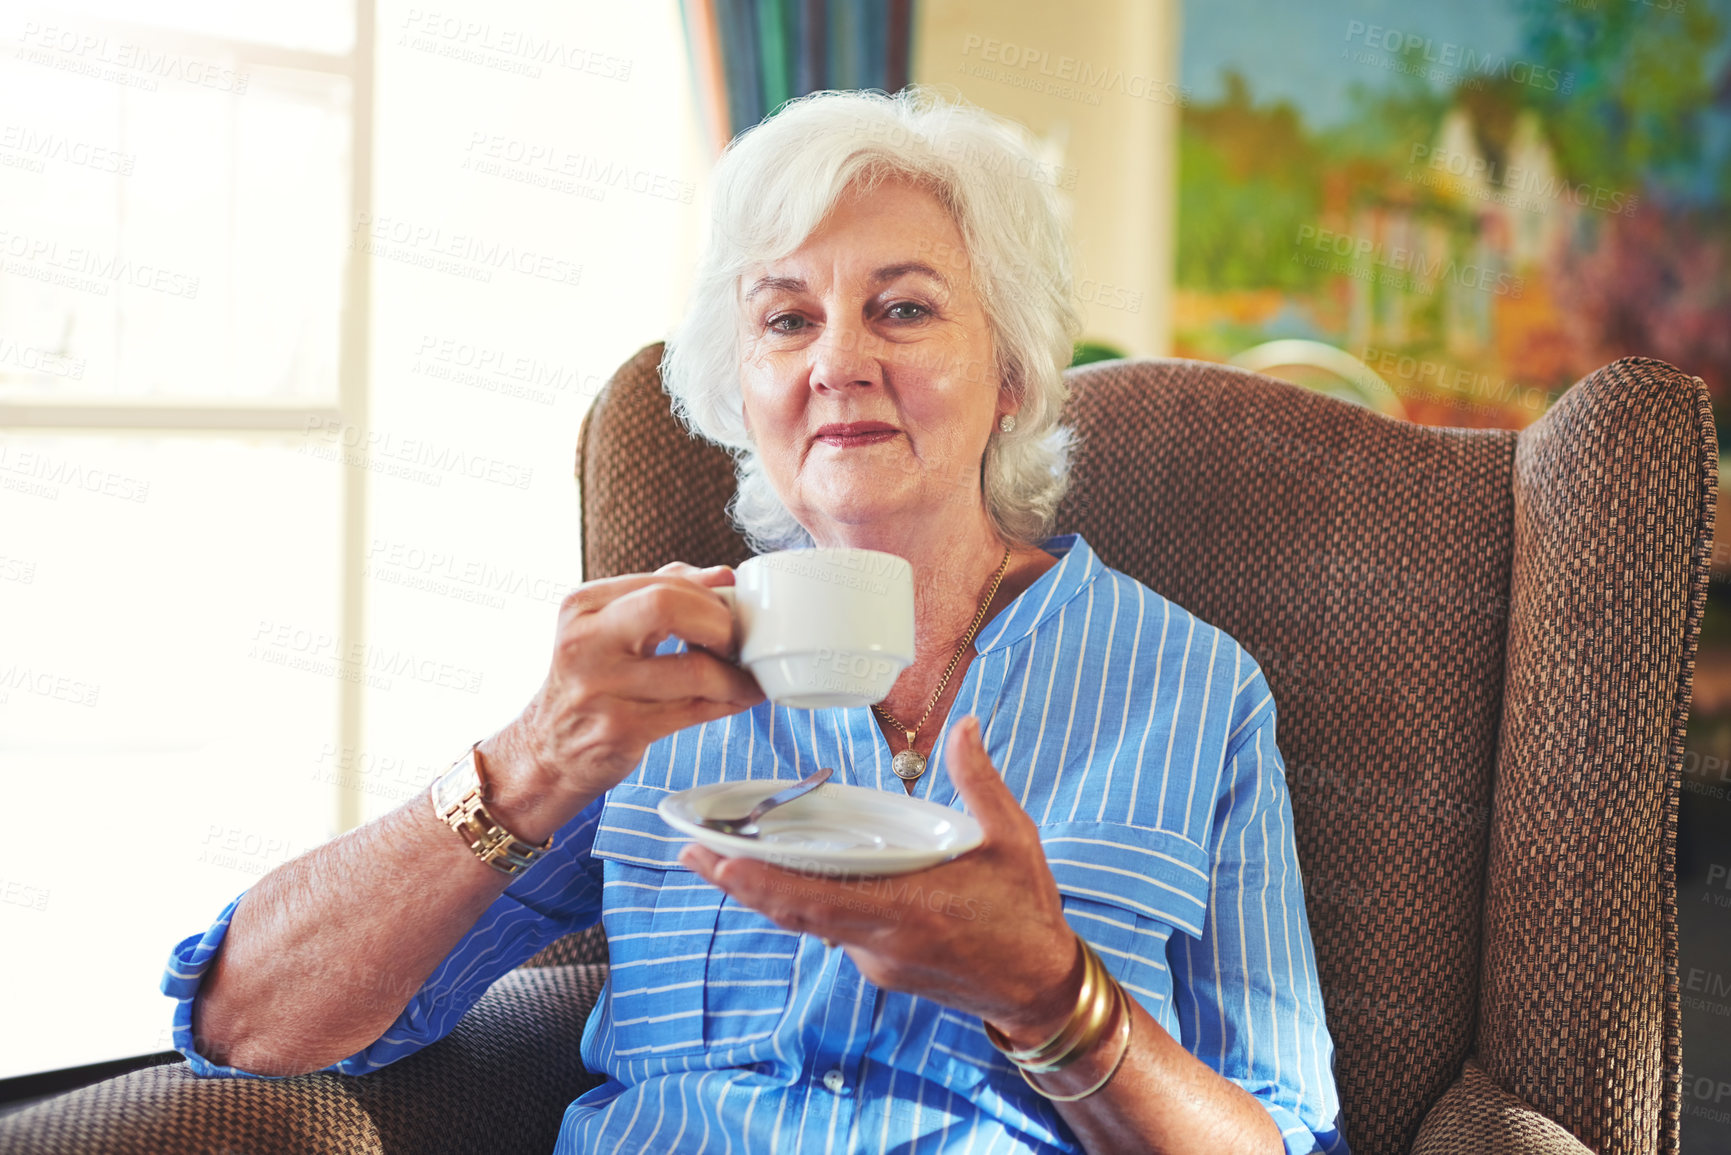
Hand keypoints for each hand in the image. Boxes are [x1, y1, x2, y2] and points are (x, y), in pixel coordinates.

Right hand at [482, 562, 765, 837]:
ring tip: (746, 676)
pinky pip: (695, 709)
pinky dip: (729, 701)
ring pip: (694, 669)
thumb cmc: (591, 679)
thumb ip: (664, 591)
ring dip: (736, 674)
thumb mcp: (610, 625)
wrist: (548, 750)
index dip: (712, 597)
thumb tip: (724, 575)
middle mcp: (585, 642)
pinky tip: (740, 696)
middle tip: (736, 642)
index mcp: (583, 605)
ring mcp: (600, 688)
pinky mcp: (621, 729)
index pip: (665, 583)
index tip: (730, 614)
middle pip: (669, 608)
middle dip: (719, 624)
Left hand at [680, 715, 1081, 1039]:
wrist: (1039, 988)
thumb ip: (979, 781)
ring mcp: (876, 960)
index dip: (762, 881)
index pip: (816, 898)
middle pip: (793, 913)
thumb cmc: (1027, 912)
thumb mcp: (1013, 839)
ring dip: (761, 893)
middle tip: (691, 853)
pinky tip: (773, 882)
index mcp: (908, 911)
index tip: (719, 859)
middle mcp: (880, 943)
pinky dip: (797, 905)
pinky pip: (828, 930)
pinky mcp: (880, 966)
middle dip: (738, 882)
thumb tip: (964, 724)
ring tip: (715, 861)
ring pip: (806, 923)